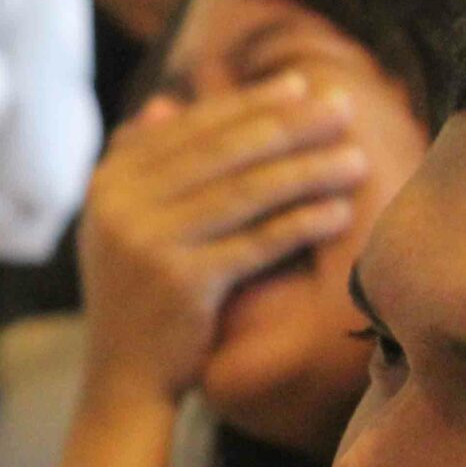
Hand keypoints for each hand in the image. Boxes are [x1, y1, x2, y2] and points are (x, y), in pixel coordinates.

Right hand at [77, 72, 364, 406]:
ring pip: (244, 192)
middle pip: (223, 151)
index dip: (250, 104)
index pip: (192, 128)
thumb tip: (167, 102)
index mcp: (109, 180)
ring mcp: (147, 241)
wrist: (123, 379)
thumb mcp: (125, 225)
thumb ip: (144, 166)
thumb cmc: (139, 296)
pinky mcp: (180, 281)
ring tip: (356, 159)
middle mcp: (120, 203)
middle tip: (344, 107)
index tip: (303, 87)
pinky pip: (255, 242)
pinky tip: (338, 212)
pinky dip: (300, 224)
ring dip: (308, 171)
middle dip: (290, 125)